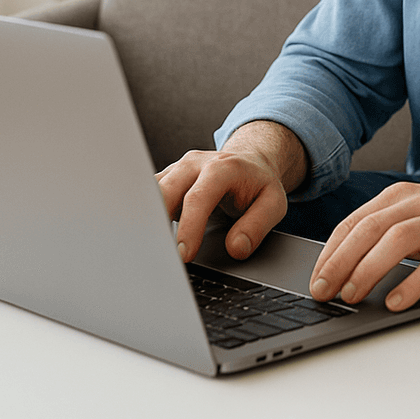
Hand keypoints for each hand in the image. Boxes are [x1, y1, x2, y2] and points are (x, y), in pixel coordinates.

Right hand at [155, 120, 307, 264]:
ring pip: (150, 192)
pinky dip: (146, 216)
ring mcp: (177, 169)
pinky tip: (149, 236)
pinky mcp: (166, 177)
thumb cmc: (259, 183)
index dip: (189, 227)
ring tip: (150, 249)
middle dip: (158, 224)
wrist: (250, 161)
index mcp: (222, 168)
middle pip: (165, 191)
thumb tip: (236, 248)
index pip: (198, 198)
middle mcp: (195, 164)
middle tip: (160, 257)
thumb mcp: (273, 203)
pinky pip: (148, 195)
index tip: (184, 255)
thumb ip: (257, 226)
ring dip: (148, 220)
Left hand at [309, 181, 419, 311]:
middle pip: (370, 229)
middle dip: (340, 261)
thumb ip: (390, 226)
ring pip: (397, 241)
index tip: (316, 275)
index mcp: (403, 195)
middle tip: (322, 289)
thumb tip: (349, 260)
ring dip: (369, 269)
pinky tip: (396, 301)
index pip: (356, 221)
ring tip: (352, 295)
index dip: (331, 249)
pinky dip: (412, 283)